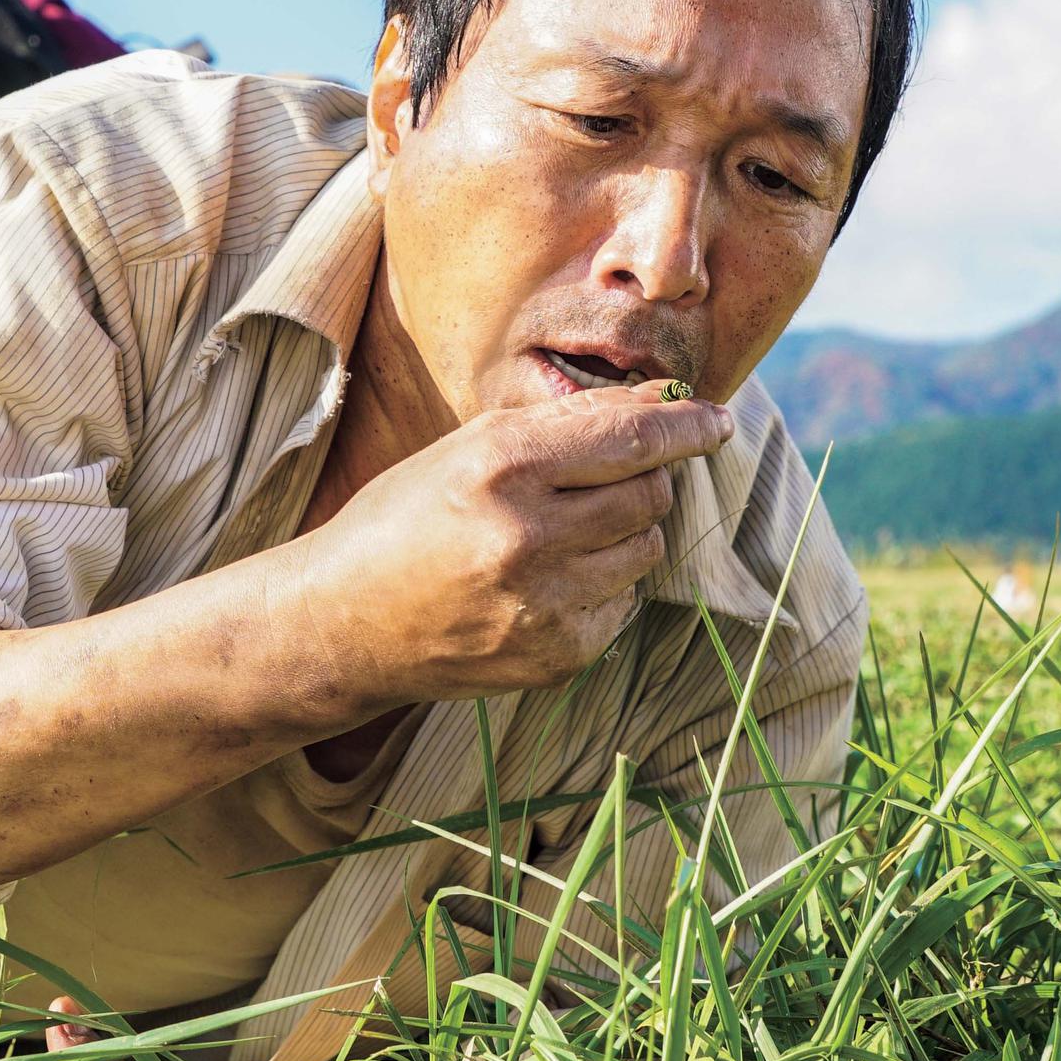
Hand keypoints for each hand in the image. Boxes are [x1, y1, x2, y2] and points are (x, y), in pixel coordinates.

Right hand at [294, 381, 731, 700]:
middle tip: (607, 478)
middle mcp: (525, 536)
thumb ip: (567, 423)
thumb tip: (664, 404)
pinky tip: (546, 581)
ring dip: (623, 533)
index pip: (631, 438)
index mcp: (499, 467)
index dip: (687, 427)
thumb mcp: (469, 448)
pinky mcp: (554, 657)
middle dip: (644, 479)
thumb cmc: (406, 517)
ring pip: (644, 550)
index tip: (715, 421)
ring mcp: (542, 604)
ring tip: (563, 531)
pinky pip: (623, 605)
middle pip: (649, 493)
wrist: (345, 622)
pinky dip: (601, 586)